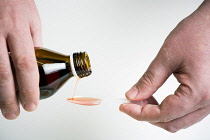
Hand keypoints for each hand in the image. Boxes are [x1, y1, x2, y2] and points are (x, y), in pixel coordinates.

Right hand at [0, 0, 41, 119]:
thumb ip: (36, 45)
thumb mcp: (33, 22)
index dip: (29, 87)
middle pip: (4, 73)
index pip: (26, 64)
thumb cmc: (17, 3)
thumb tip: (38, 66)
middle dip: (9, 98)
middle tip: (14, 113)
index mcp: (18, 29)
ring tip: (4, 108)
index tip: (32, 103)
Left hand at [120, 1, 209, 131]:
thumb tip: (133, 95)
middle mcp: (207, 101)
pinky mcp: (206, 95)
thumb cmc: (197, 34)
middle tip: (131, 103)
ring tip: (142, 99)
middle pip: (171, 122)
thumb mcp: (167, 57)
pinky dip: (168, 110)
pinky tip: (157, 99)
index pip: (163, 114)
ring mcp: (209, 100)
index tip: (125, 107)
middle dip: (147, 115)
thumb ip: (149, 80)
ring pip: (178, 120)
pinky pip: (185, 112)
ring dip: (158, 114)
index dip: (140, 113)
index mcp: (198, 93)